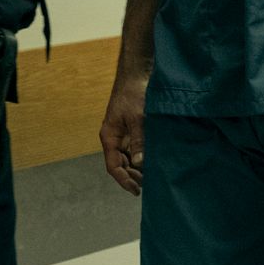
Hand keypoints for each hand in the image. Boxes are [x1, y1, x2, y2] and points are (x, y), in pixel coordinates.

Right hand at [100, 69, 148, 195]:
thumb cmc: (134, 93)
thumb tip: (140, 163)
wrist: (137, 74)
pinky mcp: (133, 128)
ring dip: (139, 167)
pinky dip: (143, 156)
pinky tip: (154, 161)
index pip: (113, 166)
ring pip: (129, 157)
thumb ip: (139, 140)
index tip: (136, 190)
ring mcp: (124, 133)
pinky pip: (136, 147)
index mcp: (109, 136)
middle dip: (133, 176)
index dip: (124, 180)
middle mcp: (115, 137)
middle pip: (121, 164)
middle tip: (149, 185)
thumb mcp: (138, 118)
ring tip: (153, 176)